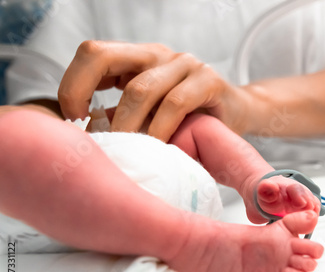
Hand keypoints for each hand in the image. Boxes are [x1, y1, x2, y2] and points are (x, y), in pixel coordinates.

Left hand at [58, 41, 251, 140]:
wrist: (238, 117)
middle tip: (88, 133)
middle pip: (103, 55)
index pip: (92, 55)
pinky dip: (160, 129)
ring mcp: (183, 64)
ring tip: (126, 150)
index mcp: (136, 60)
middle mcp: (156, 55)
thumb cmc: (189, 124)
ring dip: (126, 126)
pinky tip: (158, 147)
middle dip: (81, 93)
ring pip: (139, 88)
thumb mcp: (148, 119)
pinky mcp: (208, 80)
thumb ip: (122, 120)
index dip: (73, 86)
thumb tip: (86, 141)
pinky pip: (175, 103)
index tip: (75, 121)